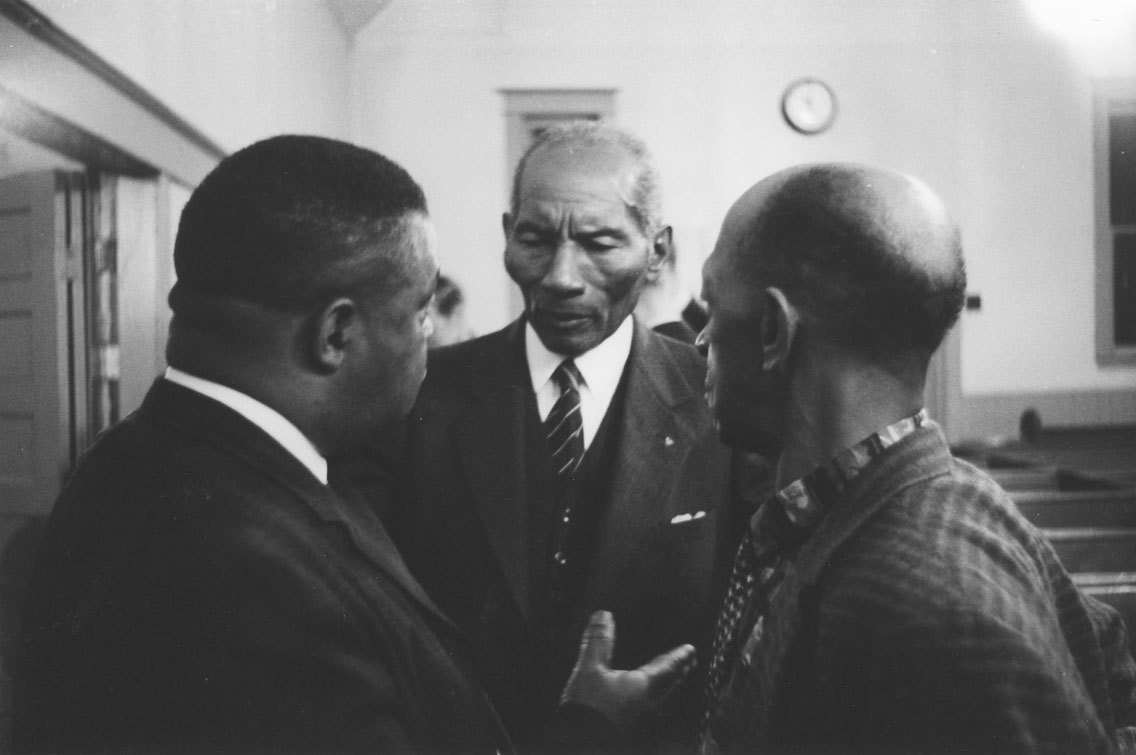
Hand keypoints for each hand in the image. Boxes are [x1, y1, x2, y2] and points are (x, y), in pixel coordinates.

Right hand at [560, 610, 696, 732]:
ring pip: (662, 697)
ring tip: (672, 678)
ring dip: (669, 685)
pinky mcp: (632, 727)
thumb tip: (603, 615)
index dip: (680, 657)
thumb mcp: (589, 670)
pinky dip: (655, 696)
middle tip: (689, 663)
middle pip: (671, 684)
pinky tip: (645, 699)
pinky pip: (650, 706)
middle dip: (679, 672)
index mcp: (645, 686)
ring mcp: (642, 718)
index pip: (669, 667)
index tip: (691, 650)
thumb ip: (598, 642)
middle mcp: (649, 703)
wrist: (577, 743)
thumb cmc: (588, 709)